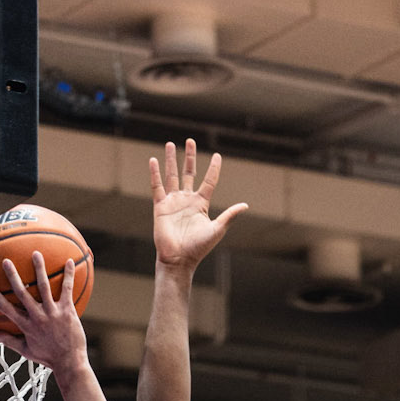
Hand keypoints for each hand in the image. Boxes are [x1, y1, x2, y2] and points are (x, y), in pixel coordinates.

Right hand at [0, 251, 90, 375]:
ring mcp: (52, 313)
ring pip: (43, 287)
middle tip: (6, 261)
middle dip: (13, 276)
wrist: (70, 363)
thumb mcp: (26, 351)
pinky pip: (67, 289)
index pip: (6, 308)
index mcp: (26, 326)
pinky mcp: (67, 311)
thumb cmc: (47, 357)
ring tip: (36, 254)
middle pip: (22, 293)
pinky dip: (69, 275)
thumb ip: (8, 341)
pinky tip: (70, 262)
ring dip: (39, 269)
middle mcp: (37, 317)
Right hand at [151, 139, 246, 272]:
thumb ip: (229, 215)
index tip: (218, 156)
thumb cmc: (198, 248)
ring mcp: (173, 202)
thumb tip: (245, 205)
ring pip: (172, 176)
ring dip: (172, 160)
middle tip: (190, 141)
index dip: (213, 169)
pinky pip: (157, 186)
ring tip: (171, 144)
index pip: (208, 181)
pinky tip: (153, 160)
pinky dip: (155, 173)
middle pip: (189, 173)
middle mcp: (187, 200)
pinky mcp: (160, 207)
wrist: (179, 259)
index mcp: (201, 204)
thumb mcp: (217, 229)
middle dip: (190, 157)